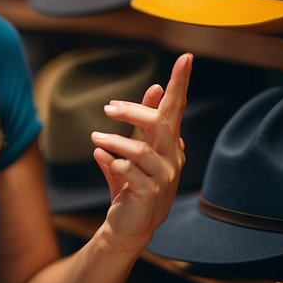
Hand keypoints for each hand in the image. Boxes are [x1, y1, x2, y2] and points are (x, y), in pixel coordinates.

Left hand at [90, 52, 191, 253]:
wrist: (129, 225)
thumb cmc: (132, 183)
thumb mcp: (136, 149)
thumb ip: (141, 123)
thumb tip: (154, 87)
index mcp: (170, 145)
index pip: (176, 109)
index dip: (180, 84)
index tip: (186, 57)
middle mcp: (172, 159)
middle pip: (158, 125)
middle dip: (132, 112)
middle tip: (108, 108)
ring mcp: (163, 179)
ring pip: (141, 150)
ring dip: (114, 141)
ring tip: (95, 138)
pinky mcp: (148, 195)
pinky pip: (128, 172)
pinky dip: (112, 162)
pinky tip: (100, 156)